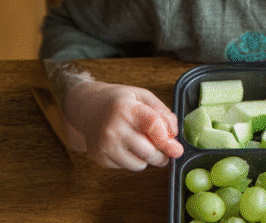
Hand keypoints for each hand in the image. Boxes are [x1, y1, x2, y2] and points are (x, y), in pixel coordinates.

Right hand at [62, 80, 184, 170]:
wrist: (88, 108)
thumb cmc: (120, 102)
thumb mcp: (143, 97)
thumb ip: (162, 112)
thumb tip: (174, 134)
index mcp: (126, 109)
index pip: (153, 127)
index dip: (168, 141)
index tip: (177, 149)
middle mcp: (113, 128)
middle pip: (148, 152)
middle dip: (162, 156)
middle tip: (166, 154)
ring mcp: (105, 145)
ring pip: (138, 164)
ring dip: (146, 159)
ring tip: (141, 144)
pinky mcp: (100, 158)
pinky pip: (126, 167)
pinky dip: (132, 160)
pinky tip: (126, 146)